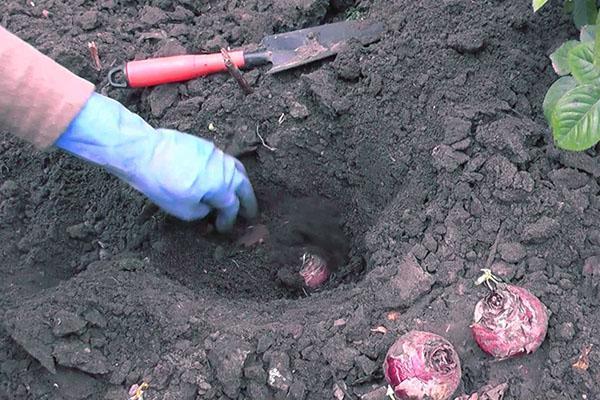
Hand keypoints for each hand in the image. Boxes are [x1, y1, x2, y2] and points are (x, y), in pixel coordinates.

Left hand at [55, 93, 256, 231]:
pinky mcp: (205, 145)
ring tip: (239, 193)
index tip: (224, 228)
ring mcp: (216, 154)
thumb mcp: (183, 210)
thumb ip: (202, 212)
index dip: (230, 221)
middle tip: (250, 212)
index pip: (233, 207)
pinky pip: (224, 161)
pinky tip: (220, 177)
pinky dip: (227, 172)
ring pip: (236, 170)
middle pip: (244, 186)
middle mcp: (225, 169)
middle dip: (248, 201)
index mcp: (222, 187)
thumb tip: (207, 208)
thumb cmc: (161, 183)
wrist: (143, 152)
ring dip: (240, 184)